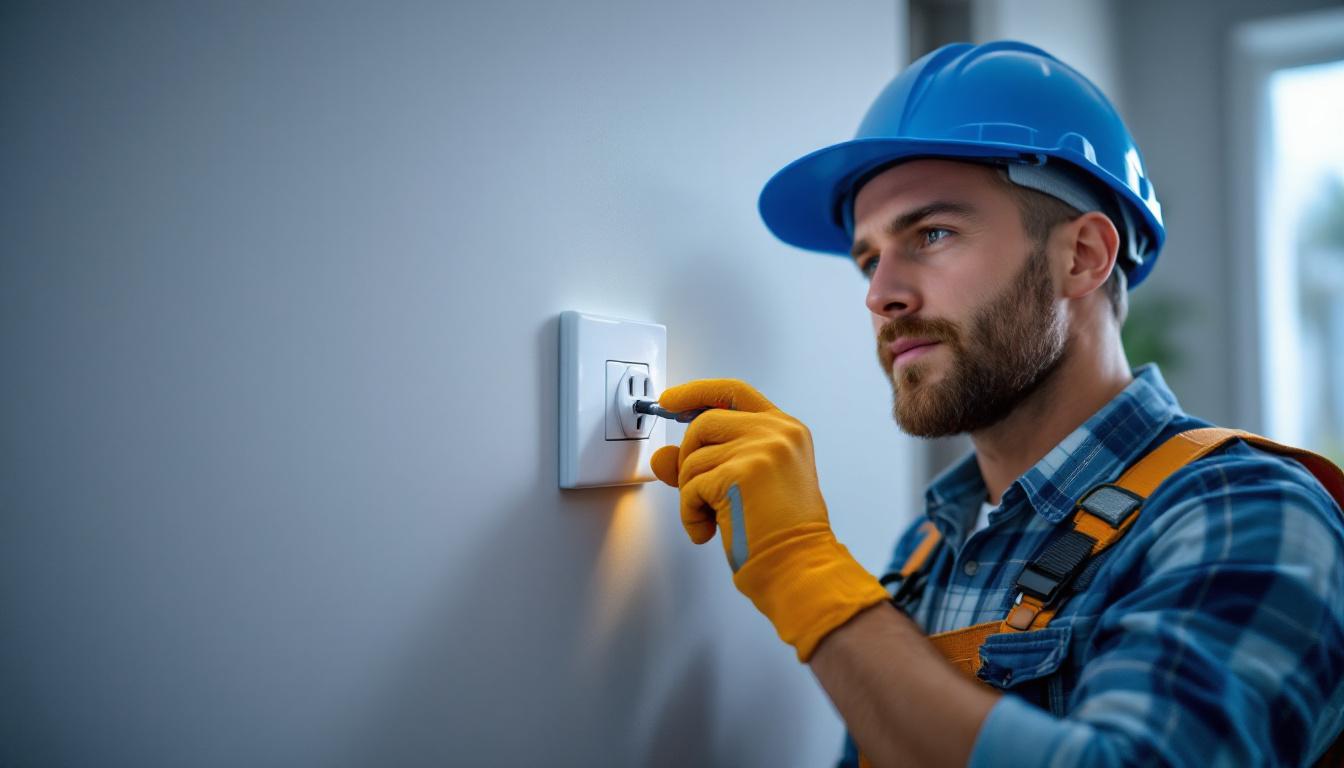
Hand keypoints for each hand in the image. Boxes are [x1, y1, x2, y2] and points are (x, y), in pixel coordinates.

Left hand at [649, 378, 888, 661]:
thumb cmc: (779, 534)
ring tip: (710, 518)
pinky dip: (690, 512)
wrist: (799, 566)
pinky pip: (692, 484)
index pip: (734, 392)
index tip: (669, 400)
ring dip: (689, 493)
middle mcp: (778, 432)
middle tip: (696, 493)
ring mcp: (763, 448)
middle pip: (704, 422)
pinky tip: (708, 530)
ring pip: (693, 455)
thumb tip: (661, 457)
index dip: (697, 392)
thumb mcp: (740, 487)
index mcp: (786, 430)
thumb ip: (704, 463)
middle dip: (688, 458)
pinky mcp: (743, 472)